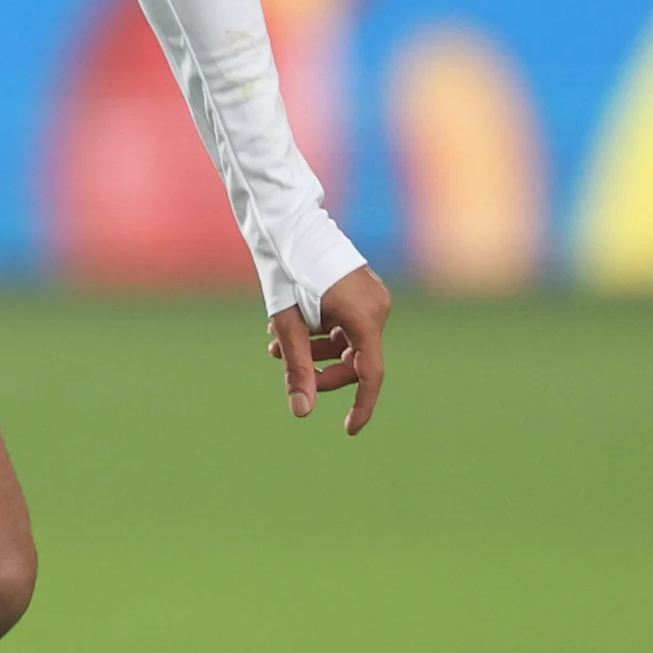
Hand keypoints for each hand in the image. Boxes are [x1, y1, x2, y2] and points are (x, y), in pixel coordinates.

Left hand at [266, 266, 391, 434]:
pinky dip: (321, 332)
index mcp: (365, 317)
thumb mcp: (287, 326)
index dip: (362, 404)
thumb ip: (297, 370)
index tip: (349, 429)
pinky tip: (291, 327)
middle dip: (321, 369)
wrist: (288, 224)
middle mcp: (377, 307)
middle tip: (283, 365)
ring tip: (274, 345)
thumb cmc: (287, 272)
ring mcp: (372, 297)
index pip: (371, 374)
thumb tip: (301, 412)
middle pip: (357, 359)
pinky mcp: (363, 289)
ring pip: (348, 342)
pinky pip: (348, 324)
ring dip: (314, 349)